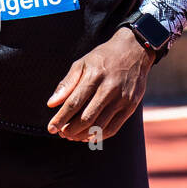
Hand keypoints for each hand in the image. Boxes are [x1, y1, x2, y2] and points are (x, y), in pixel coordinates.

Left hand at [45, 28, 154, 142]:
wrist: (135, 51)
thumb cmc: (103, 58)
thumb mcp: (82, 63)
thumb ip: (66, 84)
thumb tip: (51, 104)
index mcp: (94, 76)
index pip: (74, 103)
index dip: (61, 118)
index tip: (51, 128)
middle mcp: (109, 88)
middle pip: (86, 117)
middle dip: (71, 130)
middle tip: (62, 134)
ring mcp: (122, 98)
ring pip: (100, 125)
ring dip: (83, 135)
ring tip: (73, 136)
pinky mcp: (131, 106)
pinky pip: (114, 128)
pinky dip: (100, 136)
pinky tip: (90, 136)